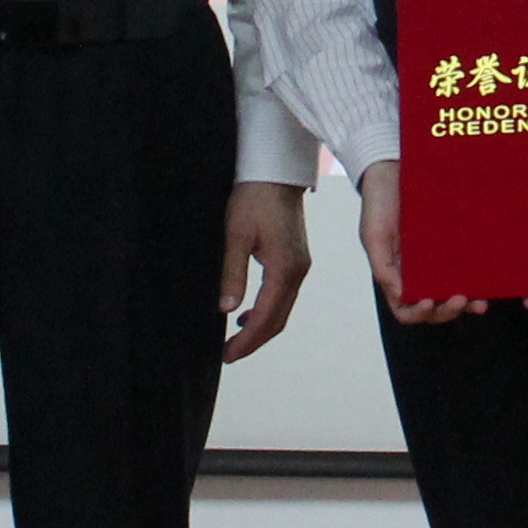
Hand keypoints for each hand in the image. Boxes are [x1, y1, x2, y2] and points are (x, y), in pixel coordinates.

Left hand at [217, 179, 312, 361]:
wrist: (275, 173)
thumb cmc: (254, 198)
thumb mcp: (236, 235)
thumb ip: (233, 273)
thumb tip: (227, 309)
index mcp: (284, 268)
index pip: (266, 317)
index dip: (247, 341)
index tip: (227, 355)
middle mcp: (298, 272)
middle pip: (278, 320)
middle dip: (254, 341)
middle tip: (228, 354)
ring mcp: (300, 266)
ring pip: (282, 310)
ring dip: (261, 328)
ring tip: (235, 339)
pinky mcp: (296, 260)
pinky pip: (284, 296)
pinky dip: (267, 311)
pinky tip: (248, 313)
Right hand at [361, 160, 484, 323]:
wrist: (393, 170)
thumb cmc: (379, 203)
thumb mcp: (373, 235)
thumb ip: (383, 268)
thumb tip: (402, 297)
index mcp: (394, 275)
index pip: (405, 309)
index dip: (418, 313)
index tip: (429, 302)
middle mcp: (416, 273)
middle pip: (433, 308)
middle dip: (447, 310)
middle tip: (462, 299)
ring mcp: (435, 261)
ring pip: (451, 293)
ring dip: (465, 304)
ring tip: (481, 302)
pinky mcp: (451, 246)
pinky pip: (464, 269)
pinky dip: (475, 280)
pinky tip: (487, 281)